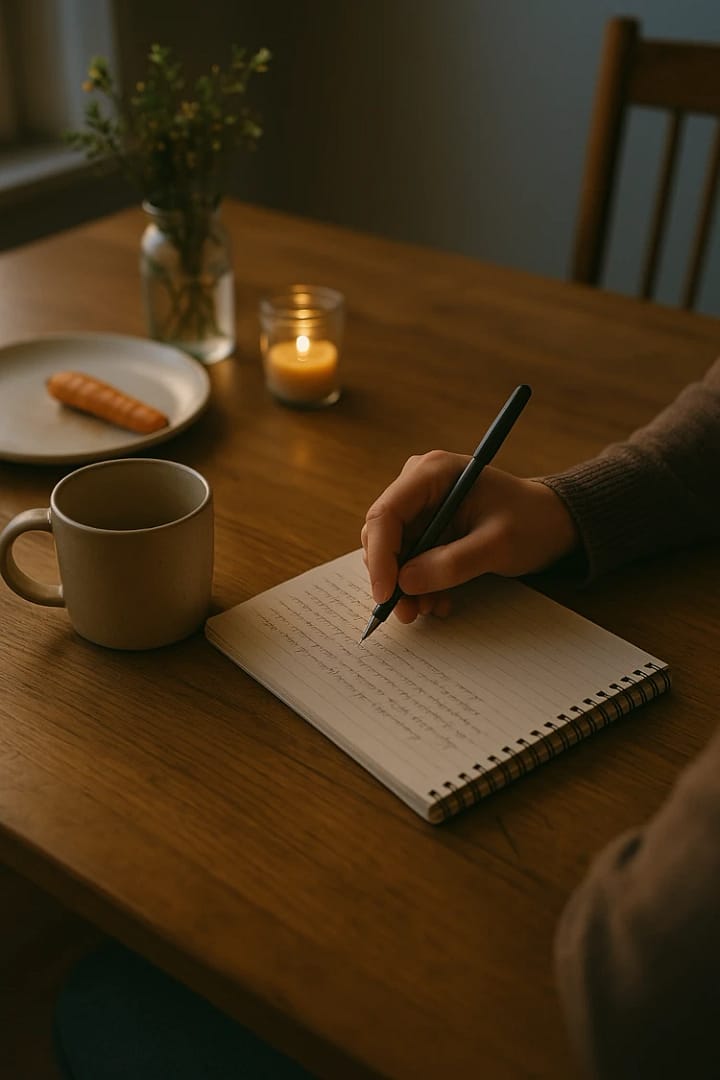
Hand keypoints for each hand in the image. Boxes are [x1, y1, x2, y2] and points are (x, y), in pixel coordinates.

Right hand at [361, 452, 578, 623]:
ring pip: (393, 552)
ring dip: (407, 586)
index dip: (379, 556)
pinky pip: (410, 559)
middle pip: (382, 534)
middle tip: (408, 612)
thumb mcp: (497, 545)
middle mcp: (419, 484)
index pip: (385, 514)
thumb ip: (451, 563)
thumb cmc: (531, 522)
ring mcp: (422, 506)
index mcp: (432, 472)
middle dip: (392, 576)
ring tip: (431, 608)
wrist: (552, 522)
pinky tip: (440, 600)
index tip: (386, 594)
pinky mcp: (428, 527)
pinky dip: (420, 584)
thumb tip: (405, 582)